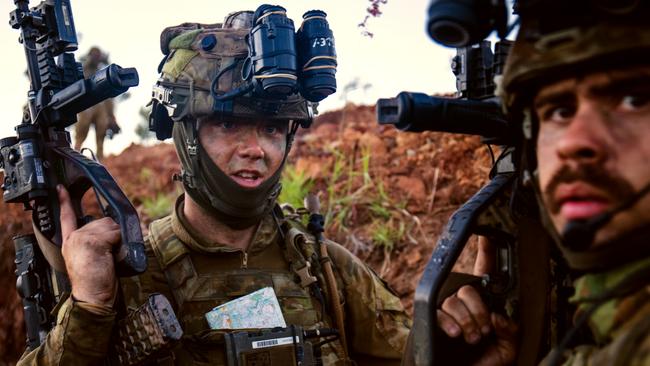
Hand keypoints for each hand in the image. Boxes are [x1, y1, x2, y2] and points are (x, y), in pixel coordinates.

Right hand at [58, 185, 119, 306]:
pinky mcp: (92, 241)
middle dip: (112, 235)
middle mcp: (74, 238)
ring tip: (108, 258)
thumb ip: (93, 242)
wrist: (91, 297)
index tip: (60, 188)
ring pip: (112, 226)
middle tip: (107, 256)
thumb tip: (111, 230)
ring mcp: (82, 238)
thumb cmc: (95, 283)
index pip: (66, 217)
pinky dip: (119, 243)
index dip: (64, 201)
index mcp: (70, 242)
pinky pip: (116, 233)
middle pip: (103, 221)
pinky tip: (110, 256)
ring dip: (117, 240)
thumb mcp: (90, 258)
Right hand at [436, 236, 517, 365]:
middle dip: (478, 310)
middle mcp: (464, 303)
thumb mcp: (508, 349)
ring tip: (471, 337)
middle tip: (483, 330)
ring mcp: (448, 312)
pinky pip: (438, 312)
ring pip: (454, 300)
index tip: (486, 233)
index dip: (486, 251)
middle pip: (468, 288)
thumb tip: (496, 315)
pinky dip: (449, 322)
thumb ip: (510, 330)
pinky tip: (456, 334)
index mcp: (484, 304)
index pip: (485, 272)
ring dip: (466, 320)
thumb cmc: (486, 363)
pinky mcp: (432, 322)